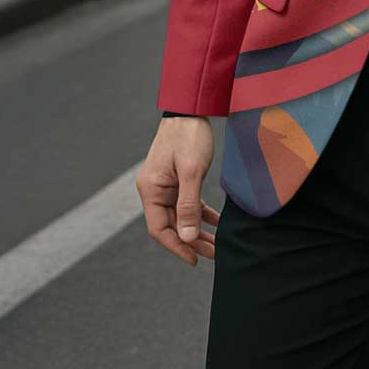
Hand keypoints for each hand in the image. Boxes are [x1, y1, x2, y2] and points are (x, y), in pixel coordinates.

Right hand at [136, 115, 217, 265]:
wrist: (192, 108)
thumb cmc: (189, 136)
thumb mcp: (191, 172)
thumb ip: (189, 205)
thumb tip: (188, 237)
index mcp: (151, 190)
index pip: (159, 229)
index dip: (176, 246)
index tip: (194, 260)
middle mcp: (155, 190)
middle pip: (172, 224)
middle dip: (191, 241)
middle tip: (213, 254)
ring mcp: (166, 184)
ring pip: (181, 215)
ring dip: (197, 230)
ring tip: (217, 245)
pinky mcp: (178, 178)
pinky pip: (188, 202)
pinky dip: (201, 213)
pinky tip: (216, 223)